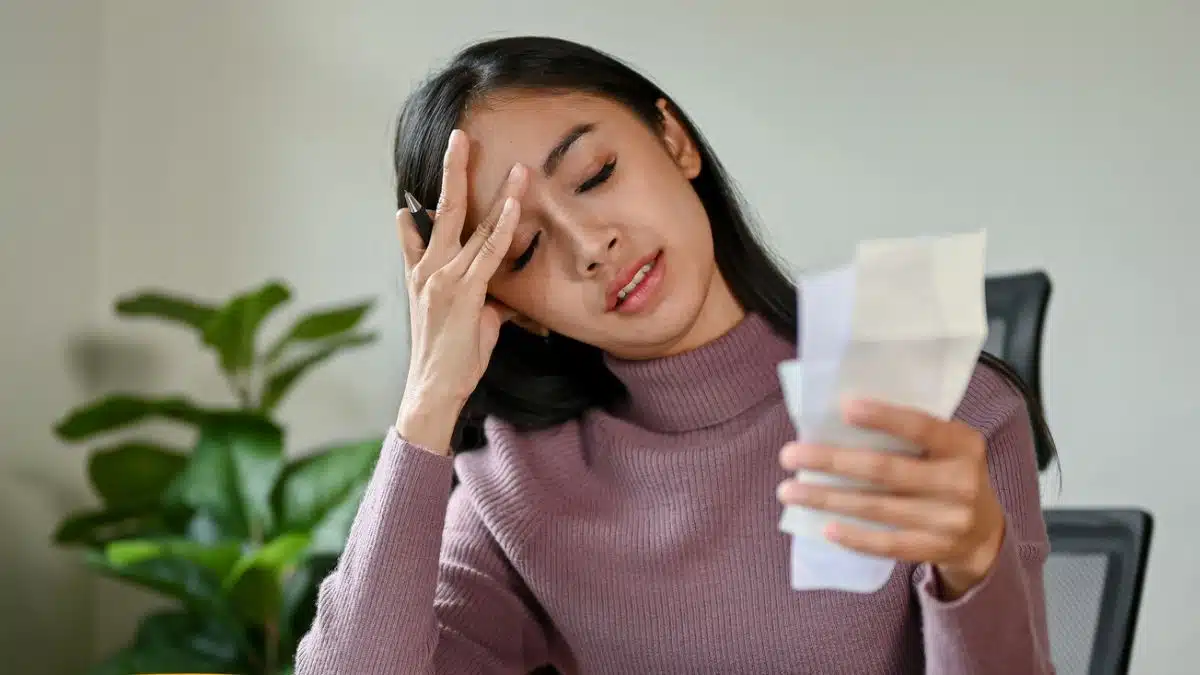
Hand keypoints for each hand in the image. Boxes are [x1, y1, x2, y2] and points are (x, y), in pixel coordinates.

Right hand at [395, 129, 527, 451]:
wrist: (434, 391)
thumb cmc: (452, 360)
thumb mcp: (466, 321)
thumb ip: (483, 298)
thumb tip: (503, 294)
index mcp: (422, 275)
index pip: (417, 229)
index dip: (422, 203)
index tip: (427, 176)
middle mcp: (429, 269)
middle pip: (443, 208)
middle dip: (452, 169)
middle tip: (459, 135)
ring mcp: (444, 278)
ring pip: (469, 223)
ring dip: (494, 190)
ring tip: (514, 164)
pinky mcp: (464, 292)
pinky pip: (487, 252)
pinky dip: (502, 226)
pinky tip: (514, 204)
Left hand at [777, 399, 1006, 598]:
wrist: (985, 531)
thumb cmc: (947, 472)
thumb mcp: (945, 446)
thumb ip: (909, 433)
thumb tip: (837, 421)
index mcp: (962, 445)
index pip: (922, 427)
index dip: (884, 417)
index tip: (843, 408)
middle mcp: (960, 482)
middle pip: (885, 470)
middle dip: (831, 462)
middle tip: (789, 455)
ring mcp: (949, 521)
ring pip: (877, 508)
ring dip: (827, 499)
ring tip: (789, 491)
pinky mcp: (935, 550)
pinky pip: (887, 544)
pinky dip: (854, 536)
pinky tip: (824, 526)